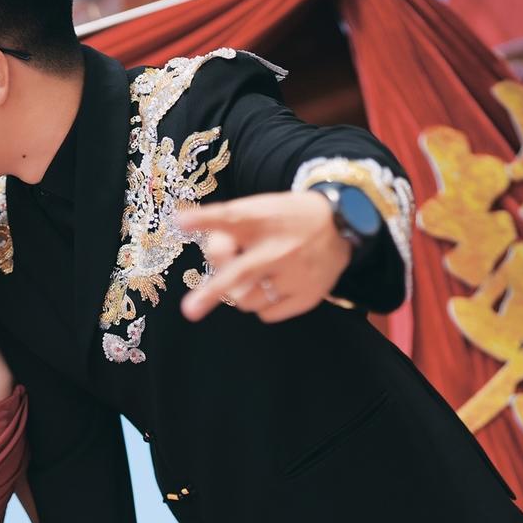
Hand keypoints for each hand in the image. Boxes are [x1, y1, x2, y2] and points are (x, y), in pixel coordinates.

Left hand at [179, 190, 349, 323]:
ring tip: (250, 277)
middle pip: (241, 272)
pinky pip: (267, 313)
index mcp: (263, 219)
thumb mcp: (259, 210)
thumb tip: (211, 261)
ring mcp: (295, 274)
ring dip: (238, 292)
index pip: (231, 217)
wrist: (341, 224)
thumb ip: (228, 230)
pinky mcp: (306, 295)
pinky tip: (271, 286)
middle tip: (190, 310)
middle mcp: (279, 247)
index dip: (204, 220)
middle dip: (213, 291)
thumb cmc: (285, 220)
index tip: (181, 221)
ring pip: (247, 299)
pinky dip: (262, 304)